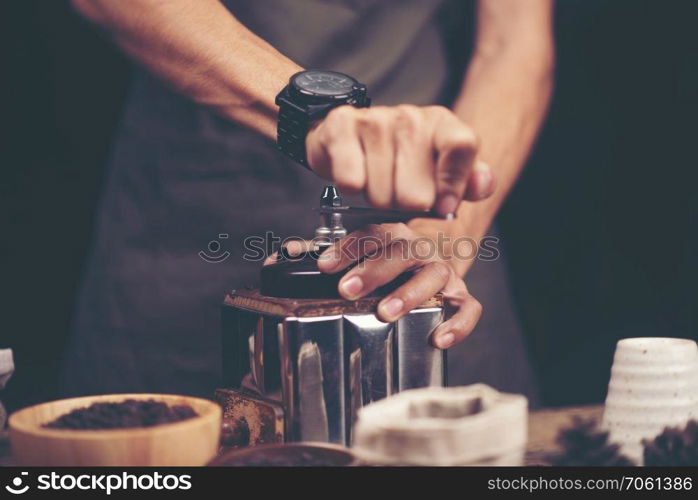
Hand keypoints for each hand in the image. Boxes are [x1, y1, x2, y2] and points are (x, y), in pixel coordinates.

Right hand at [306, 105, 494, 216]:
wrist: (352, 139)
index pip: (462, 146)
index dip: (453, 184)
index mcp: (442, 124)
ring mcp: (375, 119)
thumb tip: (482, 185)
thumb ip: (469, 181)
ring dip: (377, 199)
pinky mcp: (342, 126)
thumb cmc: (402, 161)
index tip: (444, 207)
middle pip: (417, 193)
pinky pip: (351, 181)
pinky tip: (355, 175)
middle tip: (399, 193)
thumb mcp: (443, 171)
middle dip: (405, 206)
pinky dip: (351, 189)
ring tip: (376, 183)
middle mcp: (410, 117)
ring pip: (381, 195)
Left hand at [317, 222, 482, 348]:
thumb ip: (321, 256)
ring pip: (433, 276)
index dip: (348, 247)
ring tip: (385, 311)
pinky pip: (467, 307)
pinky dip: (457, 323)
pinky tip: (437, 338)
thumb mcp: (357, 256)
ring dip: (409, 293)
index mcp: (393, 236)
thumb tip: (281, 258)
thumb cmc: (389, 265)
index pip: (372, 234)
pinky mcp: (460, 296)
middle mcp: (420, 250)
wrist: (433, 266)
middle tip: (347, 289)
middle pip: (401, 252)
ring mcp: (443, 273)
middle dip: (373, 270)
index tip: (324, 265)